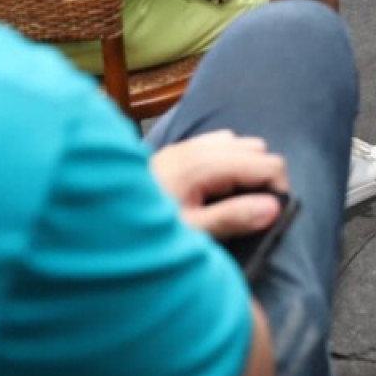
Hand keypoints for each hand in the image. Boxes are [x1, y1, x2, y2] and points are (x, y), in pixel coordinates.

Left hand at [150, 131, 289, 240]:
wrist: (96, 220)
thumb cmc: (143, 231)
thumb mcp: (192, 232)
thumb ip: (233, 218)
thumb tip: (274, 207)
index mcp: (205, 165)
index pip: (268, 164)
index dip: (278, 190)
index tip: (271, 217)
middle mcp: (199, 147)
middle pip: (259, 149)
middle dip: (264, 178)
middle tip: (253, 212)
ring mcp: (187, 146)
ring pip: (240, 143)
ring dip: (247, 168)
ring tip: (234, 201)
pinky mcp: (178, 151)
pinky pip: (219, 143)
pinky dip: (228, 161)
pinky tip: (214, 188)